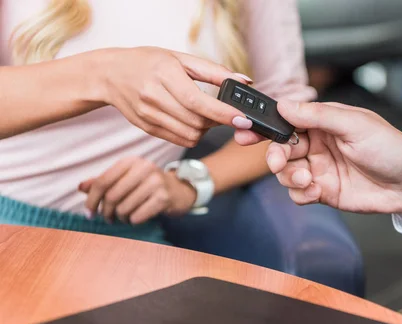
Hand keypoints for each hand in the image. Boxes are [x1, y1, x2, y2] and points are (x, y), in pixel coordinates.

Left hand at [79, 157, 196, 223]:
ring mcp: (156, 182)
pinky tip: (137, 218)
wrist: (180, 191)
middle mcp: (144, 168)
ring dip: (121, 218)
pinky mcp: (164, 198)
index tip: (89, 213)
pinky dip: (133, 221)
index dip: (91, 200)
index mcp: (131, 161)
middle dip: (106, 212)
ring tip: (125, 217)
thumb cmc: (147, 186)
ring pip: (123, 208)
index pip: (102, 182)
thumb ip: (104, 182)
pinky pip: (137, 216)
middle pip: (111, 197)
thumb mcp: (126, 179)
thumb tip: (81, 187)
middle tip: (108, 218)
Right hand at [98, 47, 252, 147]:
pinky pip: (180, 140)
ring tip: (206, 116)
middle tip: (225, 113)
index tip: (242, 119)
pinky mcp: (148, 128)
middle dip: (218, 121)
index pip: (198, 102)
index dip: (223, 113)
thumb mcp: (180, 58)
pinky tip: (192, 121)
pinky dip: (193, 135)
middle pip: (197, 122)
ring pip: (190, 135)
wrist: (109, 74)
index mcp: (164, 74)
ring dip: (206, 130)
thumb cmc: (147, 62)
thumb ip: (214, 71)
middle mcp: (153, 97)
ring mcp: (148, 115)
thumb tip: (244, 81)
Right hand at [236, 102, 401, 214]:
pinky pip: (297, 193)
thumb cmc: (390, 148)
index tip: (248, 131)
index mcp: (324, 123)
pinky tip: (315, 191)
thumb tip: (286, 104)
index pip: (287, 120)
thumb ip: (319, 115)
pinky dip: (300, 193)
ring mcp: (319, 169)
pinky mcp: (322, 191)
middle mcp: (317, 145)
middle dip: (275, 155)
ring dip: (289, 176)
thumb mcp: (356, 125)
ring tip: (307, 178)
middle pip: (280, 148)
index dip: (266, 125)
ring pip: (285, 172)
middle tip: (280, 162)